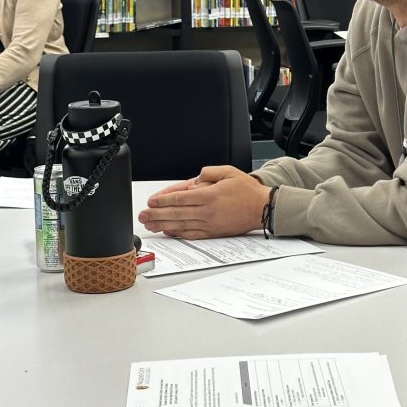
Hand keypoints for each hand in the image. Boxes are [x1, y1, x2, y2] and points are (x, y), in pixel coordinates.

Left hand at [138, 166, 270, 238]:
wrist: (263, 208)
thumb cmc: (248, 191)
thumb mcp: (229, 172)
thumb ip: (209, 172)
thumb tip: (195, 178)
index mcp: (210, 195)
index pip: (180, 198)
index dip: (163, 200)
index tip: (151, 202)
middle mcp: (207, 211)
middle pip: (176, 213)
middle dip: (156, 214)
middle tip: (143, 215)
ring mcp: (210, 224)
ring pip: (180, 225)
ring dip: (162, 225)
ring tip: (149, 225)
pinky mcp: (213, 233)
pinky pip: (191, 234)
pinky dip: (178, 233)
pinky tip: (168, 231)